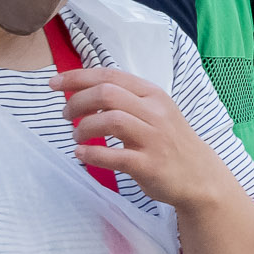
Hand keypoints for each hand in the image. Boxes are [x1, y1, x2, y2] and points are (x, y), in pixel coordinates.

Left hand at [55, 66, 242, 210]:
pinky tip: (81, 154)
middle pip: (107, 94)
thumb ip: (126, 100)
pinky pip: (114, 156)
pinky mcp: (149, 165)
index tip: (54, 83)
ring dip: (84, 127)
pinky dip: (91, 154)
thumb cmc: (170, 142)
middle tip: (66, 115)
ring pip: (110, 120)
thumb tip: (85, 90)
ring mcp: (153, 139)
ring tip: (77, 136)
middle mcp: (155, 113)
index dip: (78, 77)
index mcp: (153, 95)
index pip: (110, 76)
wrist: (200, 176)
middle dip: (77, 101)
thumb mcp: (155, 112)